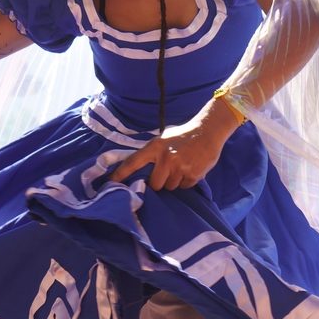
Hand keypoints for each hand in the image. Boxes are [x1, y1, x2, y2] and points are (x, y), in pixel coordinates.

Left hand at [109, 99, 240, 189]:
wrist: (208, 131)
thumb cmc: (183, 136)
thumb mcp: (164, 139)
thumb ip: (152, 154)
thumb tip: (138, 172)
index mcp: (155, 147)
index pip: (133, 162)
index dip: (120, 174)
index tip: (110, 183)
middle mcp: (166, 158)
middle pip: (155, 184)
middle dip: (159, 182)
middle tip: (167, 172)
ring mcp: (180, 167)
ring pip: (170, 187)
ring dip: (174, 181)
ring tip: (181, 167)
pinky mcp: (193, 174)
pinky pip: (184, 187)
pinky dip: (186, 181)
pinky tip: (190, 169)